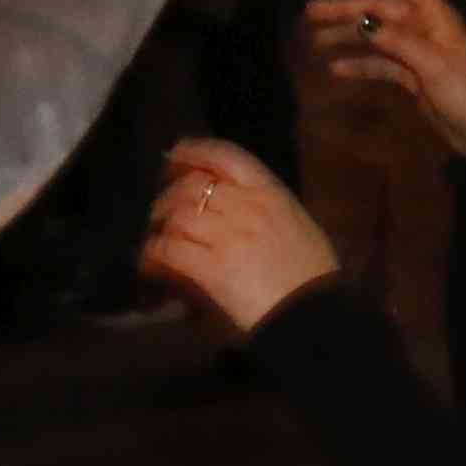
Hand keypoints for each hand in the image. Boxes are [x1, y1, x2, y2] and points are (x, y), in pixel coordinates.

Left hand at [140, 139, 339, 334]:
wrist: (314, 313)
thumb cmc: (313, 276)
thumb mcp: (298, 226)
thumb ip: (266, 209)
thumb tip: (233, 207)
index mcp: (272, 193)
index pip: (226, 157)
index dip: (195, 152)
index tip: (175, 154)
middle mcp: (246, 207)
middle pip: (193, 186)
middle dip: (169, 196)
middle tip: (159, 212)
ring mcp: (227, 236)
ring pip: (177, 216)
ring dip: (159, 227)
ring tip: (155, 240)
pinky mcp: (211, 268)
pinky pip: (170, 250)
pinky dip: (154, 255)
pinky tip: (151, 264)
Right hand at [307, 0, 465, 153]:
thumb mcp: (434, 66)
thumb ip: (399, 42)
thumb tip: (362, 23)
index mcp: (435, 16)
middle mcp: (423, 27)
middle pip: (379, 8)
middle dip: (346, 8)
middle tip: (310, 13)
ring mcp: (416, 51)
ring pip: (376, 35)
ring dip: (347, 35)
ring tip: (316, 41)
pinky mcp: (411, 76)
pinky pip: (380, 63)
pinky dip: (359, 64)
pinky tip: (336, 70)